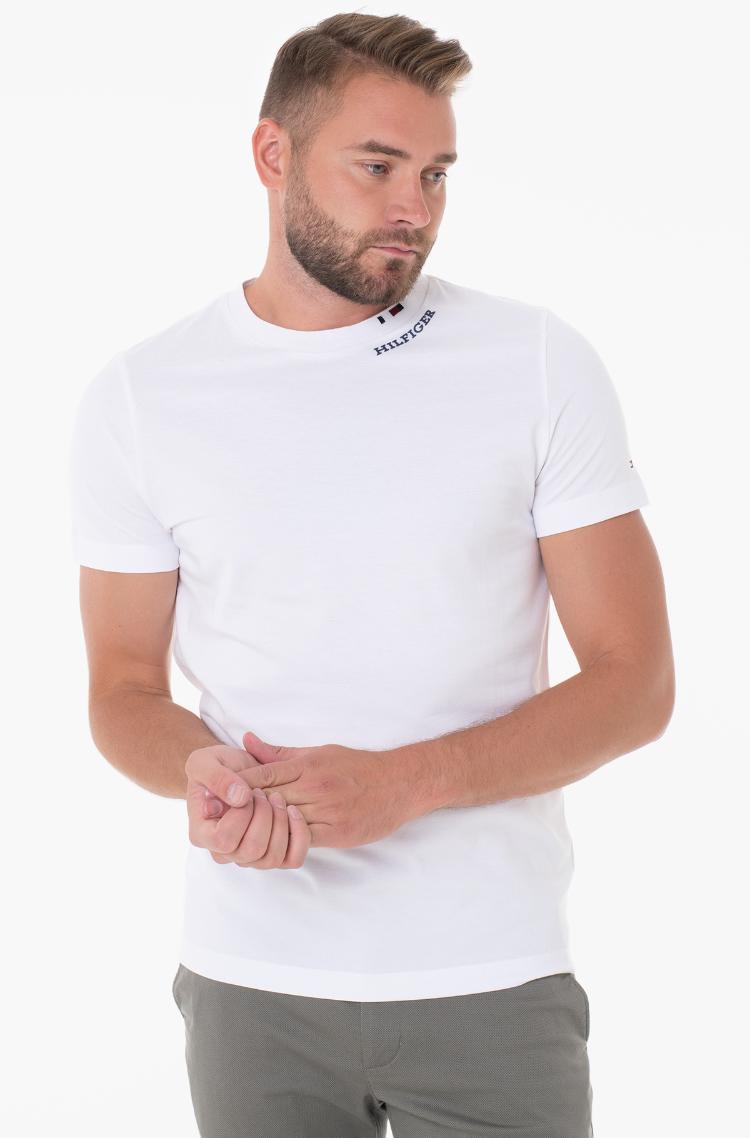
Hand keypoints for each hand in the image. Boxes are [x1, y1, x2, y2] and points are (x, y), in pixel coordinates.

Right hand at [184, 743, 310, 869]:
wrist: (234, 769)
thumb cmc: (215, 766)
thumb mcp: (204, 762)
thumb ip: (217, 778)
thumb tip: (240, 799)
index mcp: (202, 834)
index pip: (224, 840)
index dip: (241, 815)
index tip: (247, 791)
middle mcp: (224, 852)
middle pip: (251, 851)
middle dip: (264, 816)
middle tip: (264, 792)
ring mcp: (248, 856)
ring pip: (272, 858)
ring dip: (281, 824)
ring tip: (277, 798)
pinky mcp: (271, 852)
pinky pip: (293, 859)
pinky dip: (300, 837)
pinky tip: (294, 812)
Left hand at [206, 729, 411, 848]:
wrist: (399, 783)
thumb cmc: (356, 766)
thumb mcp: (318, 752)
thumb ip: (280, 753)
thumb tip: (246, 740)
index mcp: (308, 765)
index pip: (263, 774)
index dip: (236, 785)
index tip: (213, 792)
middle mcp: (314, 787)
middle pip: (268, 799)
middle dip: (241, 809)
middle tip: (213, 818)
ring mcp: (326, 811)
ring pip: (284, 822)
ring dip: (259, 829)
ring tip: (233, 836)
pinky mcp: (337, 832)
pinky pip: (304, 839)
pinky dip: (285, 842)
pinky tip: (267, 846)